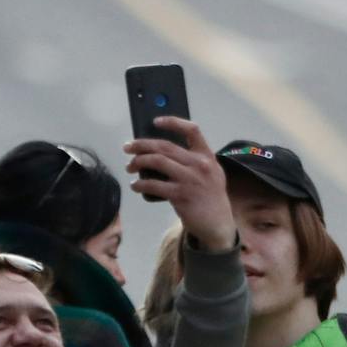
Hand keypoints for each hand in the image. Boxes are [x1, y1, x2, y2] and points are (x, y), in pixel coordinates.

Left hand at [125, 118, 235, 250]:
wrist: (218, 225)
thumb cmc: (210, 197)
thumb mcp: (211, 174)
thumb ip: (193, 161)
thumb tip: (159, 152)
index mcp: (207, 156)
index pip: (192, 130)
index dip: (173, 122)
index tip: (155, 121)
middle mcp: (200, 165)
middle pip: (165, 146)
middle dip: (142, 144)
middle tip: (127, 147)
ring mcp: (190, 180)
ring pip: (157, 162)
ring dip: (138, 162)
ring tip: (129, 166)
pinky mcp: (180, 196)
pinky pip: (154, 185)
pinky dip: (140, 184)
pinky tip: (135, 186)